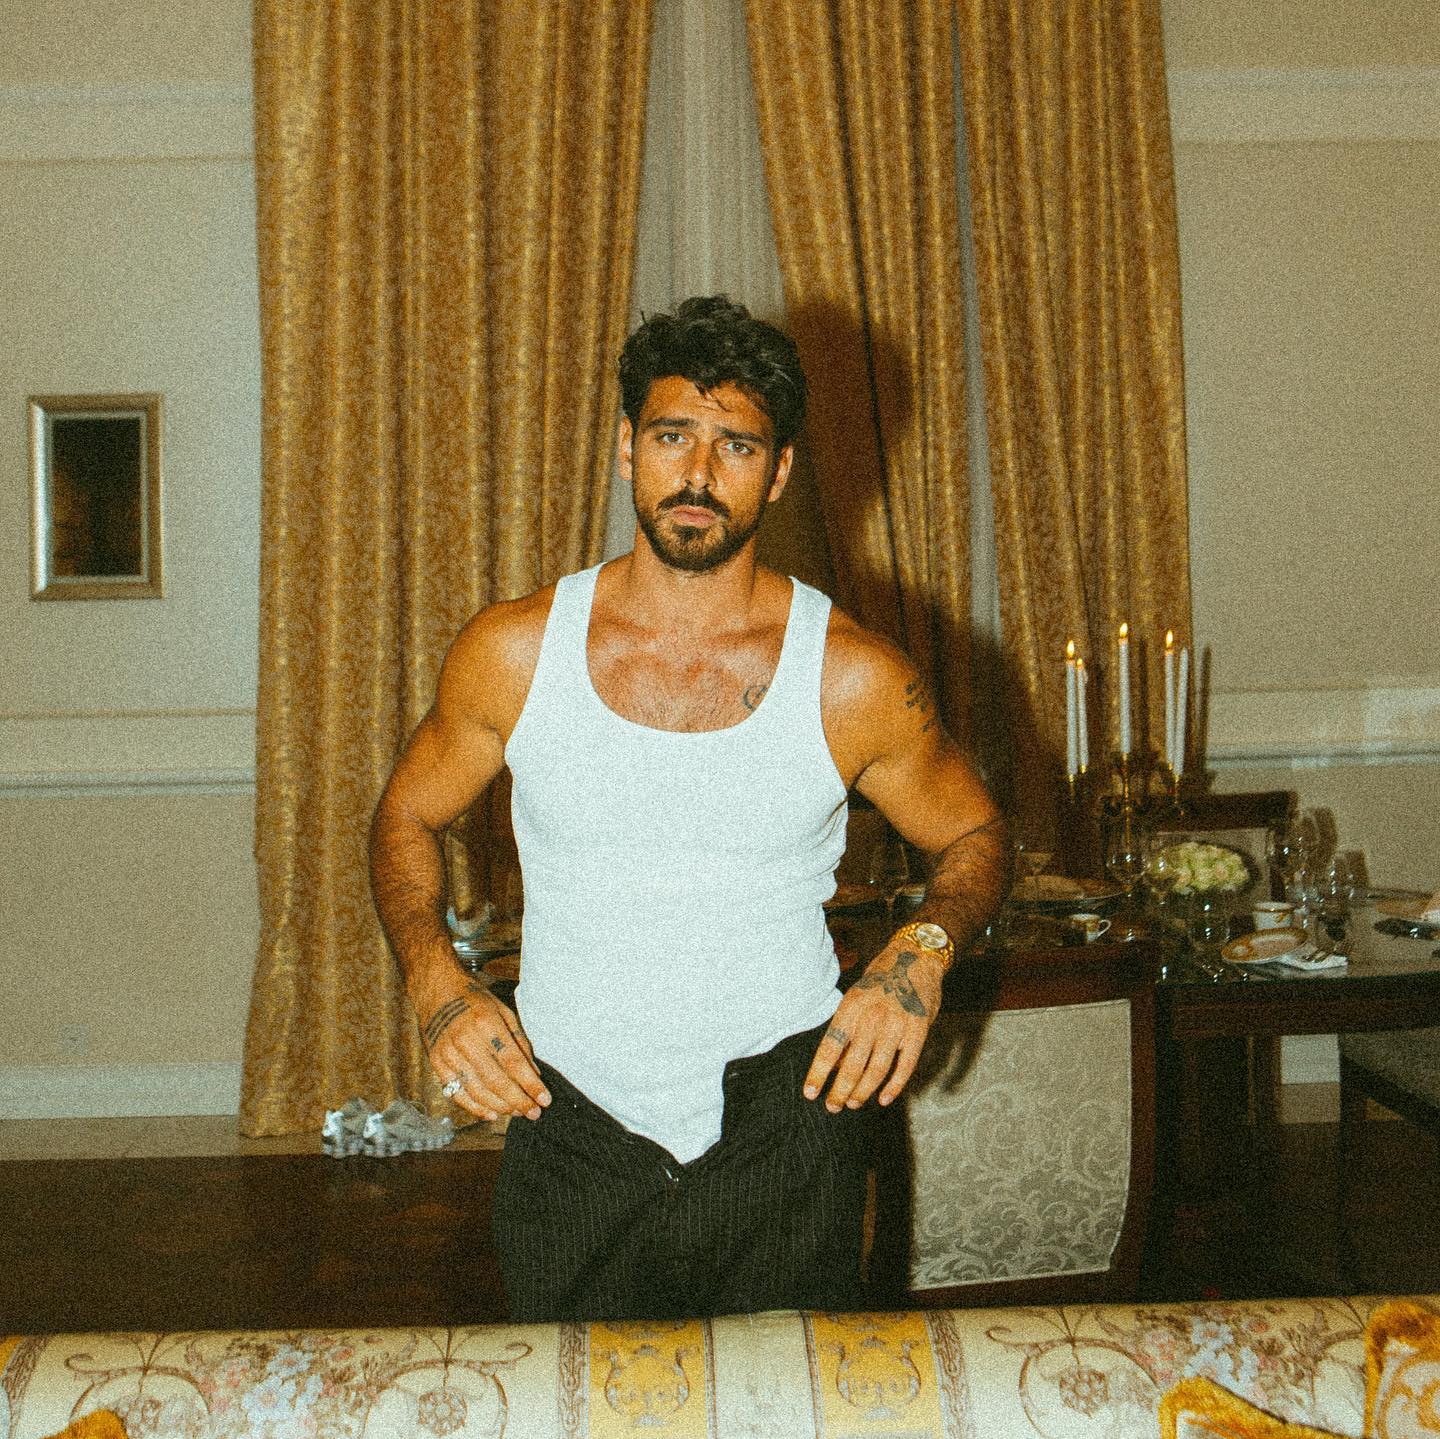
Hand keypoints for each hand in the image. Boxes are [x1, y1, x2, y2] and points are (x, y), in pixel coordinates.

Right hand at [417, 974, 549, 1122]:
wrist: (436, 989)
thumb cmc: (474, 999)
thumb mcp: (503, 1010)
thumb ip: (519, 1041)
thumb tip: (533, 1072)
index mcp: (486, 1023)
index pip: (513, 1062)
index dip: (530, 1084)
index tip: (545, 1099)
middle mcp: (466, 1040)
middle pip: (496, 1080)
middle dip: (518, 1100)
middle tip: (534, 1113)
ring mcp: (448, 1053)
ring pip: (477, 1090)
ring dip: (500, 1106)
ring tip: (518, 1112)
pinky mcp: (436, 1062)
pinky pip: (456, 1092)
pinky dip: (475, 1107)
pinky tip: (492, 1114)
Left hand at [803, 941, 944, 1111]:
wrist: (916, 957)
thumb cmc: (880, 982)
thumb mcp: (857, 998)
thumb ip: (848, 1028)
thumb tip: (835, 1064)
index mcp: (852, 1006)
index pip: (830, 1046)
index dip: (819, 1072)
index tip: (810, 1093)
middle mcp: (872, 1016)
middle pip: (853, 1064)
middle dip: (840, 1090)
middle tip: (833, 1106)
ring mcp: (897, 1025)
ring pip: (877, 1069)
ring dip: (863, 1091)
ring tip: (853, 1104)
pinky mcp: (918, 1032)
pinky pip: (905, 1066)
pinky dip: (894, 1086)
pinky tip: (883, 1099)